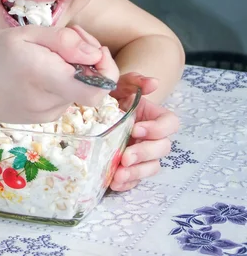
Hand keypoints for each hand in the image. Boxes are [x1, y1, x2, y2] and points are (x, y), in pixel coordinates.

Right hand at [0, 25, 118, 124]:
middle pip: (91, 86)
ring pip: (78, 90)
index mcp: (45, 77)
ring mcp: (46, 115)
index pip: (97, 89)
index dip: (107, 69)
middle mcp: (49, 102)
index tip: (94, 49)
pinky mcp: (41, 118)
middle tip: (71, 37)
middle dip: (90, 60)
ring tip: (49, 50)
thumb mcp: (24, 35)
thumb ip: (63, 42)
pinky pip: (63, 96)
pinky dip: (61, 80)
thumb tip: (95, 54)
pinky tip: (41, 66)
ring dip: (74, 69)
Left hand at [109, 73, 178, 191]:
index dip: (157, 129)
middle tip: (126, 156)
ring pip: (151, 168)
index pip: (170, 124)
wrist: (93, 111)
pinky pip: (135, 181)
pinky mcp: (131, 168)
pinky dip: (126, 183)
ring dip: (136, 173)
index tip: (136, 129)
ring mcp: (143, 154)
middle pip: (162, 149)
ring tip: (118, 175)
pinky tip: (113, 183)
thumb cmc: (111, 96)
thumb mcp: (119, 85)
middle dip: (145, 153)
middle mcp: (152, 137)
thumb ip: (134, 80)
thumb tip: (153, 83)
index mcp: (154, 116)